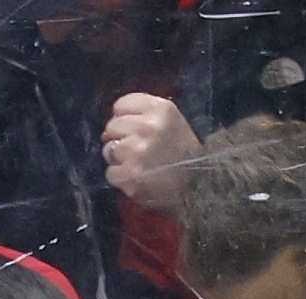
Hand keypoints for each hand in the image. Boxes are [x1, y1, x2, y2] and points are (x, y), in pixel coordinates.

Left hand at [101, 90, 201, 211]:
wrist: (197, 186)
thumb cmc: (184, 153)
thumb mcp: (172, 121)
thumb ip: (146, 114)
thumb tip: (115, 120)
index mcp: (160, 109)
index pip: (121, 104)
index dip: (122, 117)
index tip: (129, 128)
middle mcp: (147, 126)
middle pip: (112, 126)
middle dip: (119, 138)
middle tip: (133, 149)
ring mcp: (136, 151)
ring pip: (108, 149)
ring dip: (118, 159)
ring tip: (136, 164)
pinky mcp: (129, 174)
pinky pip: (110, 172)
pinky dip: (120, 178)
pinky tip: (135, 179)